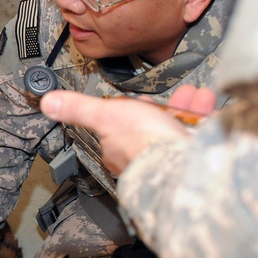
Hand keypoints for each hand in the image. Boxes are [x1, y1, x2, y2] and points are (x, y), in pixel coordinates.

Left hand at [39, 85, 216, 175]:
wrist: (181, 162)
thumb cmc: (142, 143)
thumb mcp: (106, 114)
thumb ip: (79, 108)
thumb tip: (48, 103)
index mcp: (119, 149)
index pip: (123, 128)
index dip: (134, 112)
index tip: (143, 102)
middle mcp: (144, 158)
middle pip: (156, 128)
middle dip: (169, 108)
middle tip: (179, 96)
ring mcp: (170, 160)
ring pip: (180, 131)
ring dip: (189, 109)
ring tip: (196, 96)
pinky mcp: (195, 159)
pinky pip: (200, 137)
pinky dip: (206, 119)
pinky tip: (209, 108)